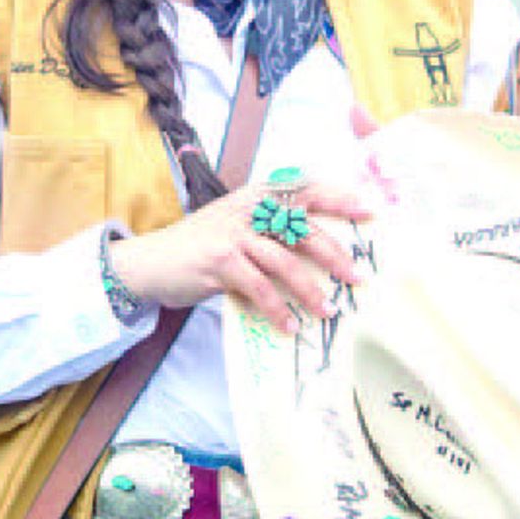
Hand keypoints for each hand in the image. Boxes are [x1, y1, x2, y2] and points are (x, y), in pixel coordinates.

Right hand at [108, 179, 372, 334]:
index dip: (338, 199)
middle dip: (335, 254)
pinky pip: (260, 288)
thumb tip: (318, 249)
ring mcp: (234, 234)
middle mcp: (248, 209)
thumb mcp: (236, 225)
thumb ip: (270, 228)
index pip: (305, 191)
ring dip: (310, 291)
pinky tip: (288, 327)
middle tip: (358, 277)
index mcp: (257, 195)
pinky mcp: (220, 261)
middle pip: (303, 229)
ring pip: (286, 263)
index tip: (368, 211)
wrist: (151, 261)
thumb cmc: (200, 246)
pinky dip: (277, 310)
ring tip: (327, 310)